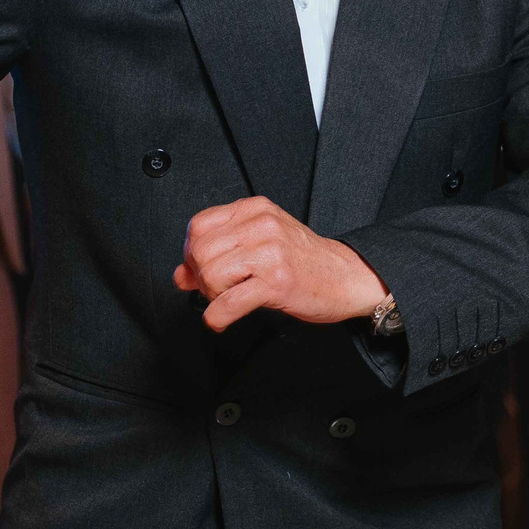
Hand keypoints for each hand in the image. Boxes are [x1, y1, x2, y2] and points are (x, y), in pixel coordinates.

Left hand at [173, 196, 386, 333]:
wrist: (347, 277)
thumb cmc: (306, 261)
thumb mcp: (261, 244)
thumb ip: (220, 253)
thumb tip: (181, 275)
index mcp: (255, 210)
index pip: (199, 225)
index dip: (191, 252)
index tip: (200, 269)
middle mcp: (262, 225)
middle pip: (200, 251)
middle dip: (201, 277)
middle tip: (216, 289)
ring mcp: (270, 252)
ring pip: (210, 275)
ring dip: (212, 296)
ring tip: (229, 299)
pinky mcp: (277, 282)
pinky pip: (228, 303)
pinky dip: (218, 317)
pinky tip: (223, 318)